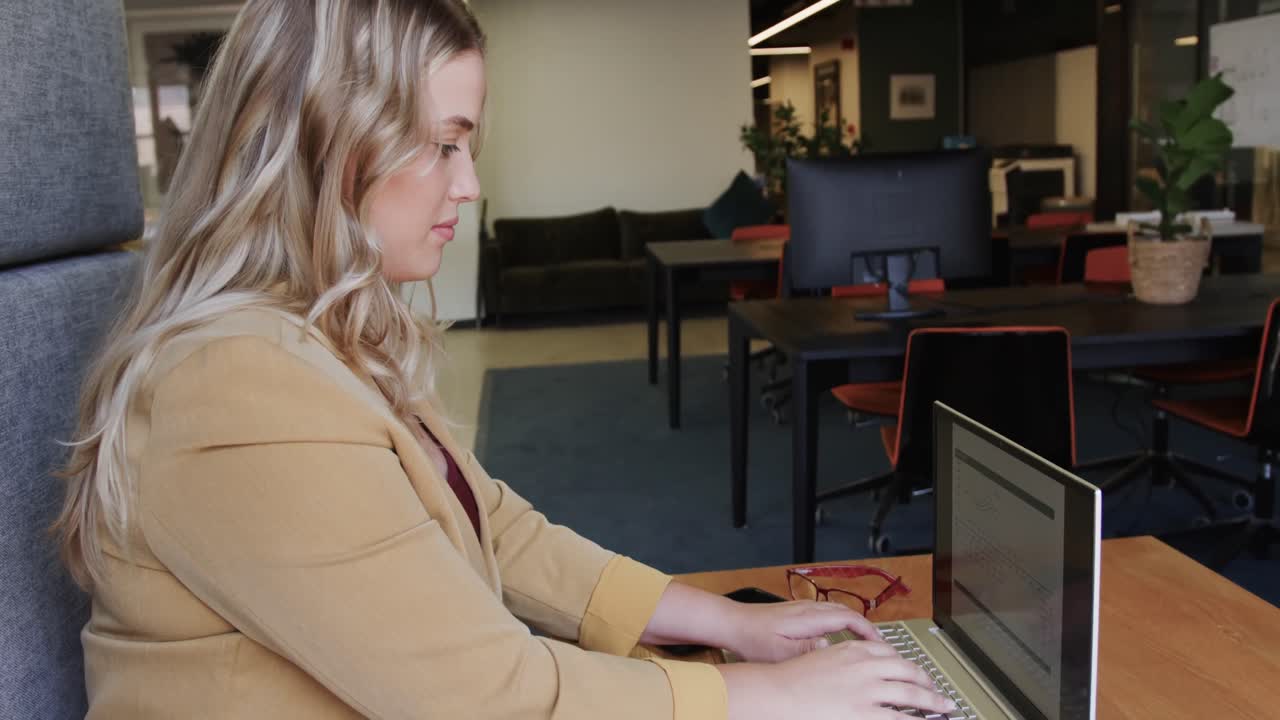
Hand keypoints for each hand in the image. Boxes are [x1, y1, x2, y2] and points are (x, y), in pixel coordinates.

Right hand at [719, 641, 957, 719]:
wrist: (778, 691)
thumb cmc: (792, 678)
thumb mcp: (822, 657)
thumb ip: (844, 660)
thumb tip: (857, 668)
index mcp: (855, 650)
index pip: (892, 653)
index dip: (908, 664)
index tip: (915, 671)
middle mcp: (866, 666)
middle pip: (908, 670)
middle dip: (927, 681)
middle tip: (937, 690)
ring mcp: (867, 690)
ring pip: (911, 694)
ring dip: (932, 701)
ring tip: (943, 706)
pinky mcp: (864, 712)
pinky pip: (898, 718)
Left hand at [725, 599, 882, 662]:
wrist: (733, 623)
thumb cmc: (751, 638)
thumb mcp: (778, 651)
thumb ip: (806, 650)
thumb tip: (830, 646)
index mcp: (808, 617)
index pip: (848, 618)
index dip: (868, 630)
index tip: (880, 643)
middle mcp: (808, 609)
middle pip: (846, 612)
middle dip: (866, 626)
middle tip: (878, 644)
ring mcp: (802, 608)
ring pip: (837, 610)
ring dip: (854, 622)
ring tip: (863, 640)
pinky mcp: (796, 611)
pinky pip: (826, 612)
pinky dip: (840, 621)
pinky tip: (838, 634)